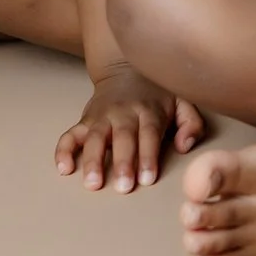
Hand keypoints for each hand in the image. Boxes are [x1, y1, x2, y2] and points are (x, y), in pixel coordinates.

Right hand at [55, 65, 203, 193]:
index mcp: (150, 112)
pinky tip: (64, 169)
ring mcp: (102, 117)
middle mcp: (124, 114)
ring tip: (92, 183)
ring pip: (95, 138)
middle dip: (122, 163)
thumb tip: (184, 147)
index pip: (150, 135)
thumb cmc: (157, 94)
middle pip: (123, 138)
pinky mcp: (85, 121)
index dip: (148, 156)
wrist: (125, 68)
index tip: (147, 179)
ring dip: (92, 161)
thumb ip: (191, 123)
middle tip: (122, 187)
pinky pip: (70, 135)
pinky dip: (64, 151)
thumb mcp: (182, 101)